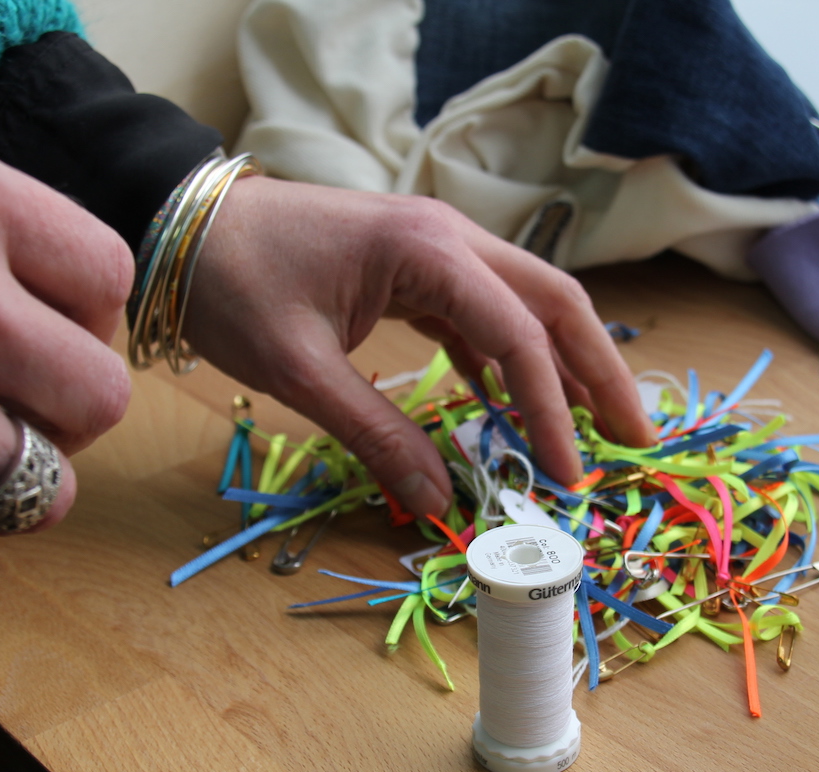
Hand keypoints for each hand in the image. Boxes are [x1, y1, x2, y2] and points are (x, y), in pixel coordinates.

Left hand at [184, 177, 654, 514]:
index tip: (568, 478)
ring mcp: (438, 249)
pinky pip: (484, 314)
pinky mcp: (418, 268)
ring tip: (594, 430)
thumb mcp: (299, 371)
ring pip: (529, 306)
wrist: (182, 223)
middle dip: (600, 375)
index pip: (521, 337)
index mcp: (429, 254)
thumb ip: (376, 433)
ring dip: (566, 366)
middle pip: (555, 305)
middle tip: (636, 441)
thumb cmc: (233, 285)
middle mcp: (451, 239)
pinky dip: (511, 360)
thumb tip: (440, 501)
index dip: (554, 413)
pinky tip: (515, 406)